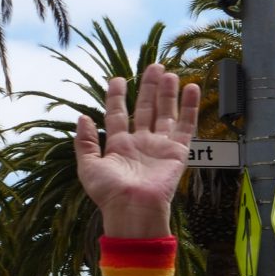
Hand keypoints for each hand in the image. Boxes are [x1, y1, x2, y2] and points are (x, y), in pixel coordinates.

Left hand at [72, 64, 198, 237]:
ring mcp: (160, 146)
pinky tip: (192, 88)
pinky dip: (190, 107)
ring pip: (166, 112)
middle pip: (146, 108)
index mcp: (119, 145)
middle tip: (153, 67)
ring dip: (167, 93)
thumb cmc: (110, 193)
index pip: (118, 114)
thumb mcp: (87, 166)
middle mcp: (141, 143)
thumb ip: (84, 142)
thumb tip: (82, 117)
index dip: (117, 96)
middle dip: (149, 87)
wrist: (133, 209)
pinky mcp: (178, 151)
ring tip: (168, 72)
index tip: (117, 79)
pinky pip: (186, 125)